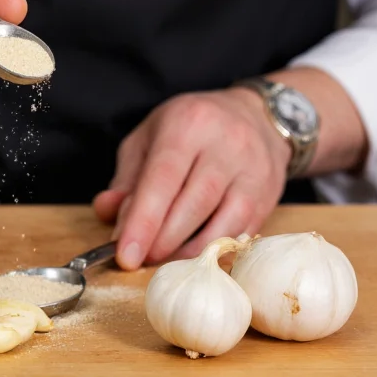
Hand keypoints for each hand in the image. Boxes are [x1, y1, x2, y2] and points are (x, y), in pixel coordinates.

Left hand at [93, 87, 291, 268]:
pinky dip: (214, 251)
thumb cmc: (192, 128)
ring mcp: (253, 170)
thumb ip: (127, 178)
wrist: (256, 115)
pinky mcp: (269, 195)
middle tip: (142, 259)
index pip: (163, 178)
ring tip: (165, 260)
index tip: (126, 255)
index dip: (143, 221)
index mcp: (188, 124)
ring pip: (222, 223)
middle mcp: (226, 143)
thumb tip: (107, 213)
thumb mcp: (150, 138)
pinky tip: (194, 255)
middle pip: (193, 204)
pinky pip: (241, 233)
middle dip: (163, 241)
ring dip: (189, 252)